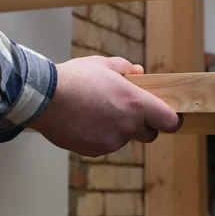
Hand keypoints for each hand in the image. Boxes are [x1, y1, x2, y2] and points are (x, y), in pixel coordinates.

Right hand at [30, 56, 181, 156]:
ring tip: (95, 112)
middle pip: (150, 135)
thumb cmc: (74, 79)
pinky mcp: (94, 150)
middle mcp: (127, 126)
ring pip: (123, 139)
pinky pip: (104, 145)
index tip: (166, 116)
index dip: (170, 119)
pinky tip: (84, 122)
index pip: (169, 121)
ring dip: (117, 129)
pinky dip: (99, 136)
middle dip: (143, 125)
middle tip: (127, 111)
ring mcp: (110, 141)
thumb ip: (126, 69)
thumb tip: (138, 72)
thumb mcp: (102, 64)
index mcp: (135, 103)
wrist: (44, 99)